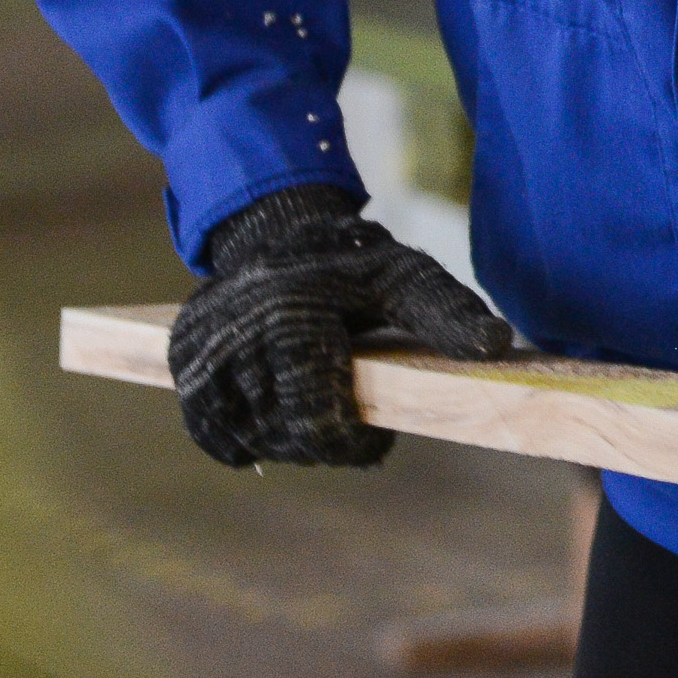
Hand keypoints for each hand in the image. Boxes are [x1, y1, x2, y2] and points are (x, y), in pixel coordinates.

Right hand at [166, 184, 511, 468]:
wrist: (276, 234)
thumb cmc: (352, 263)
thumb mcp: (407, 277)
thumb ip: (449, 313)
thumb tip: (498, 345)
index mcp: (291, 313)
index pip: (320, 422)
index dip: (354, 443)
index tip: (375, 435)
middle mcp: (236, 332)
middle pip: (286, 436)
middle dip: (324, 440)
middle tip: (347, 416)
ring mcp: (200, 350)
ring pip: (251, 438)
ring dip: (287, 439)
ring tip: (315, 405)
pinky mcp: (179, 364)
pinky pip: (212, 435)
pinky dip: (244, 437)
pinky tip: (275, 413)